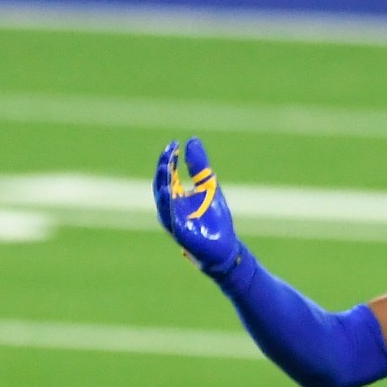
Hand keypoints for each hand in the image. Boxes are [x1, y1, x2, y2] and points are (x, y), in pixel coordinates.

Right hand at [153, 136, 244, 276]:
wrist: (225, 247)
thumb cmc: (214, 219)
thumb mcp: (209, 186)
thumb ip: (199, 166)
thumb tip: (191, 140)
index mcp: (175, 196)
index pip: (167, 173)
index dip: (168, 158)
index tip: (174, 144)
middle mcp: (170, 207)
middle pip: (161, 184)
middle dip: (163, 169)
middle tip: (168, 153)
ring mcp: (173, 220)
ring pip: (163, 201)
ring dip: (162, 184)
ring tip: (165, 168)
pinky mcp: (179, 233)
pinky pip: (170, 218)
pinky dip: (169, 206)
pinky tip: (169, 192)